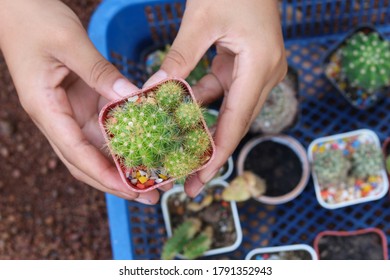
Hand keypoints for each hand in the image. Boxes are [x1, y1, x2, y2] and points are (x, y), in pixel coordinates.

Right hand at [0, 0, 159, 203]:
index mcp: (45, 109)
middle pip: (85, 161)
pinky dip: (122, 141)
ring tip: (153, 178)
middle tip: (150, 196)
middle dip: (116, 182)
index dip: (102, 174)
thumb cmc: (35, 21)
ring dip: (122, 166)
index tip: (129, 189)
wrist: (19, 7)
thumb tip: (131, 98)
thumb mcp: (70, 43)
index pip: (74, 152)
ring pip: (96, 150)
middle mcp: (57, 117)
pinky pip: (102, 128)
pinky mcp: (81, 102)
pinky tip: (145, 148)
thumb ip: (100, 72)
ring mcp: (69, 112)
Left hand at [145, 0, 286, 196]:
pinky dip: (204, 101)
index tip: (201, 179)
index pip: (236, 120)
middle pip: (235, 123)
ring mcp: (258, 70)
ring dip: (205, 127)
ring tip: (181, 152)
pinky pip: (225, 91)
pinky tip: (181, 109)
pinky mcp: (247, 65)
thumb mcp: (201, 20)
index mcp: (260, 66)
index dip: (217, 153)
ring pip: (229, 109)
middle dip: (211, 152)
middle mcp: (266, 74)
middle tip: (190, 180)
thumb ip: (180, 57)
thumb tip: (155, 88)